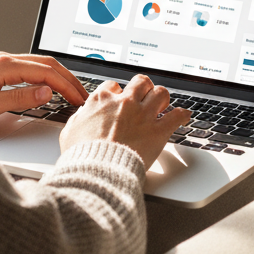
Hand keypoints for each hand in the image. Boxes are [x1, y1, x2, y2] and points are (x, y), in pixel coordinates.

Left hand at [0, 52, 87, 124]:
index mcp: (4, 65)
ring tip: (71, 90)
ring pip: (39, 64)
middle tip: (82, 95)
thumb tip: (46, 91)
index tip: (78, 98)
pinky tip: (49, 85)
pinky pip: (29, 68)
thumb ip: (19, 98)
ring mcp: (0, 63)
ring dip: (58, 76)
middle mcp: (4, 59)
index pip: (45, 71)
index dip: (65, 85)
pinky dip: (45, 76)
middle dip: (67, 78)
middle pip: (46, 63)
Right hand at [59, 75, 189, 169]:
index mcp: (101, 100)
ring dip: (162, 98)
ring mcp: (142, 115)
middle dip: (144, 88)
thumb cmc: (82, 155)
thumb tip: (82, 116)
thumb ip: (78, 119)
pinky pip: (177, 116)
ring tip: (162, 104)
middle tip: (145, 96)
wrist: (97, 171)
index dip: (117, 92)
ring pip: (160, 93)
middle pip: (141, 83)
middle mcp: (124, 102)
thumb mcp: (69, 132)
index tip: (119, 99)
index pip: (113, 86)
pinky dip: (182, 115)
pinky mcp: (157, 131)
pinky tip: (184, 116)